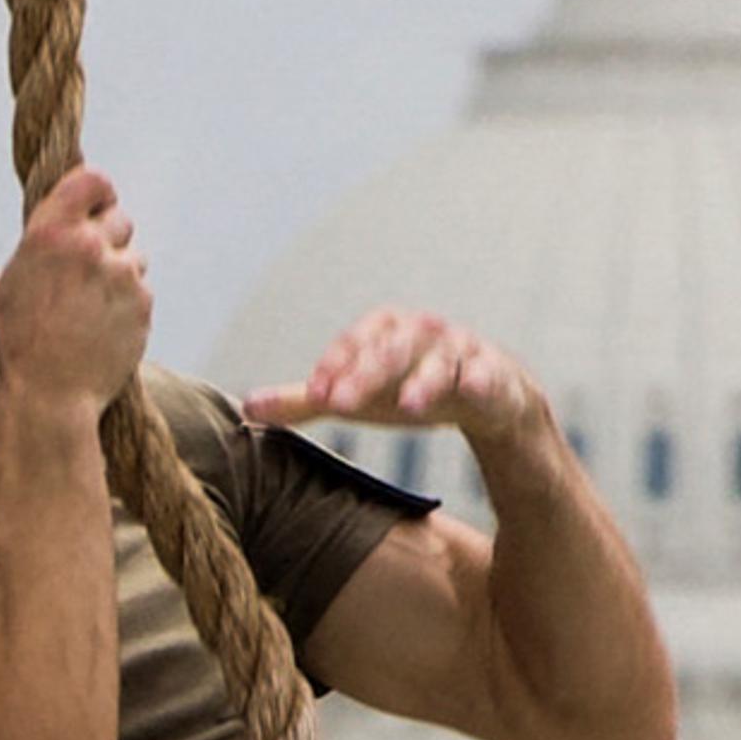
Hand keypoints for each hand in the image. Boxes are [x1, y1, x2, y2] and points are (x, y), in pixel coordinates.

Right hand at [0, 168, 152, 421]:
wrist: (51, 394)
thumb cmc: (20, 340)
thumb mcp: (9, 281)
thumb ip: (37, 246)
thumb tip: (53, 230)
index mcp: (50, 232)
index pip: (94, 180)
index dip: (99, 192)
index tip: (97, 205)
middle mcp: (90, 245)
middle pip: (120, 218)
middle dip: (109, 236)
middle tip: (92, 264)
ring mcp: (122, 275)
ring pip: (134, 256)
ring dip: (120, 272)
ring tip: (91, 305)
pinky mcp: (143, 304)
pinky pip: (142, 290)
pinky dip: (129, 303)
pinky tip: (104, 326)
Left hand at [245, 308, 552, 462]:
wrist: (487, 401)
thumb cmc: (410, 390)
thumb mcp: (359, 398)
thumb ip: (306, 402)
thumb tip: (245, 408)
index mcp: (387, 331)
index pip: (357, 341)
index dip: (337, 364)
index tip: (316, 393)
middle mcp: (424, 333)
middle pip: (394, 347)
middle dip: (369, 372)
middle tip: (341, 402)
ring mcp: (462, 352)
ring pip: (442, 360)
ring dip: (426, 380)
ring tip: (409, 405)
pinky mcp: (496, 375)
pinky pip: (490, 376)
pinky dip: (483, 381)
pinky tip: (474, 392)